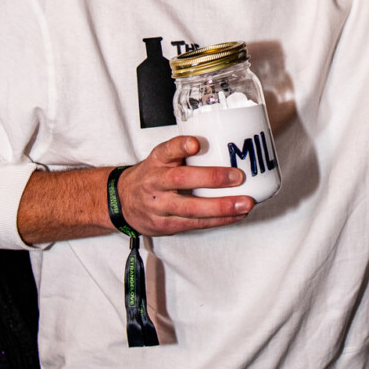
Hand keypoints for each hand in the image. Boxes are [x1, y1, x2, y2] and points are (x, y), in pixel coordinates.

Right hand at [117, 136, 254, 236]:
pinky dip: (219, 220)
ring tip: (245, 203)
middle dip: (212, 178)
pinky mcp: (166, 225)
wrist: (123, 201)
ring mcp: (160, 206)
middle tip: (238, 176)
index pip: (167, 150)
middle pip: (181, 180)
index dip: (181, 146)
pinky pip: (195, 224)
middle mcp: (156, 182)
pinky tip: (235, 215)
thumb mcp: (161, 158)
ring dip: (221, 207)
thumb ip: (183, 152)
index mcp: (157, 161)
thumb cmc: (152, 175)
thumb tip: (222, 142)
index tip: (195, 143)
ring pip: (191, 208)